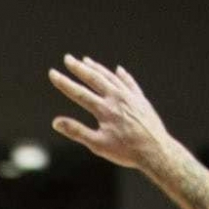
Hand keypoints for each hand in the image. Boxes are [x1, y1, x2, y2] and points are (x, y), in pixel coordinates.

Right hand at [48, 56, 171, 169]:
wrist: (155, 150)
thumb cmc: (126, 150)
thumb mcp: (98, 145)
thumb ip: (77, 131)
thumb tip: (56, 122)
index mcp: (104, 109)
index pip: (79, 93)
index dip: (64, 83)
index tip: (53, 73)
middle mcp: (116, 98)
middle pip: (94, 79)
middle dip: (79, 68)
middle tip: (68, 58)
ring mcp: (129, 96)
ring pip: (111, 77)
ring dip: (97, 68)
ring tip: (86, 60)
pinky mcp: (140, 99)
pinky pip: (129, 83)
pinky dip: (122, 76)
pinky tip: (118, 70)